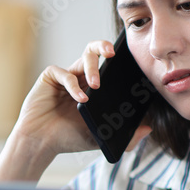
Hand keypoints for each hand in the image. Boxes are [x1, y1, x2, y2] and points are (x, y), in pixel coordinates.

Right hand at [11, 39, 151, 156]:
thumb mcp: (101, 139)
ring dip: (92, 68)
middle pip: (95, 51)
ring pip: (83, 57)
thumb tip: (148, 129)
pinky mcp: (50, 77)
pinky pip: (64, 73)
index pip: (109, 66)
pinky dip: (73, 85)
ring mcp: (66, 76)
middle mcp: (80, 77)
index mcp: (94, 88)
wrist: (41, 143)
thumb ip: (126, 138)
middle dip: (104, 46)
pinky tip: (81, 99)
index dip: (120, 60)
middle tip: (113, 53)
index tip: (132, 62)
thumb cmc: (68, 138)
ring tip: (96, 85)